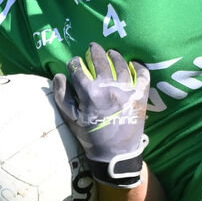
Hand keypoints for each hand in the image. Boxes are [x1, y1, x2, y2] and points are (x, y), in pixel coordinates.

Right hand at [52, 42, 149, 188]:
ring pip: (121, 65)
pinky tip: (133, 63)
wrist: (116, 153)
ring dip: (115, 56)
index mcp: (89, 93)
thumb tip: (59, 75)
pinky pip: (142, 75)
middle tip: (93, 46)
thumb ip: (62, 96)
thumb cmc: (90, 136)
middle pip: (100, 61)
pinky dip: (139, 67)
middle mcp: (108, 88)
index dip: (74, 63)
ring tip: (112, 53)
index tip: (74, 63)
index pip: (78, 69)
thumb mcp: (70, 118)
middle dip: (95, 51)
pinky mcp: (141, 96)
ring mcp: (127, 91)